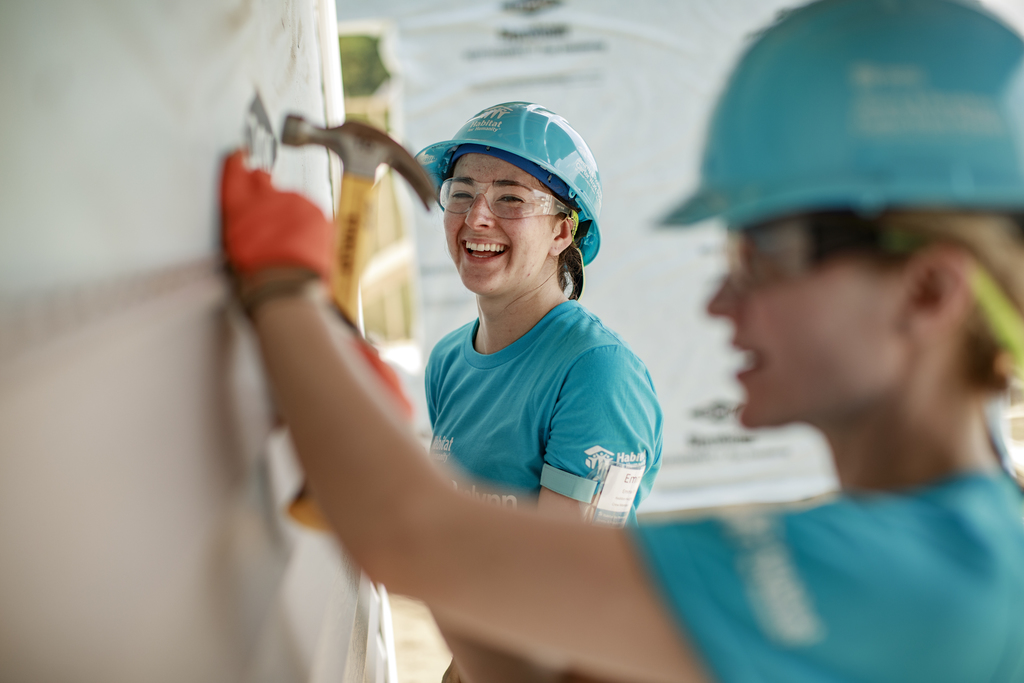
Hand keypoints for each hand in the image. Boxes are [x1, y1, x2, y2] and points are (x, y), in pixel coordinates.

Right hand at [221, 150, 334, 279]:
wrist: (288, 283)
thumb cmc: (257, 271)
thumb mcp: (235, 244)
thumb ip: (244, 219)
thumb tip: (252, 217)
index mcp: (240, 204)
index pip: (236, 171)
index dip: (237, 162)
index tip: (240, 155)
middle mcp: (267, 196)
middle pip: (265, 180)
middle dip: (264, 188)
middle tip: (266, 210)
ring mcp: (295, 202)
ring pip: (292, 200)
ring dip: (290, 213)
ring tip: (288, 240)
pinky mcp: (318, 212)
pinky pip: (313, 214)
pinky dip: (309, 225)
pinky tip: (304, 243)